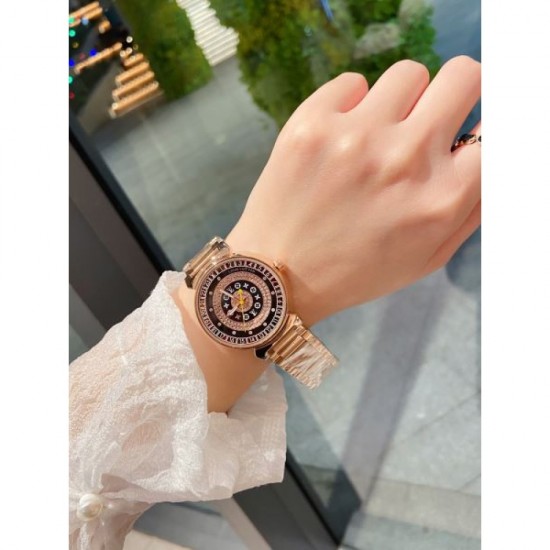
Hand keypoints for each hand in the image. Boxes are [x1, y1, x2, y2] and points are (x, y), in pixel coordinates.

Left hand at [227, 56, 480, 325]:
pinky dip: (352, 105)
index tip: (458, 141)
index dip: (475, 135)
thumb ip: (470, 204)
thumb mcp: (427, 256)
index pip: (492, 132)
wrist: (278, 275)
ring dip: (401, 102)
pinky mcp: (310, 123)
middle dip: (454, 95)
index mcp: (439, 198)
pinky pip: (352, 82)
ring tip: (376, 135)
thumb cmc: (356, 271)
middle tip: (429, 119)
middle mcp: (404, 159)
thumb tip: (485, 146)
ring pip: (408, 74)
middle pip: (462, 76)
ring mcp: (354, 136)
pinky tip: (339, 138)